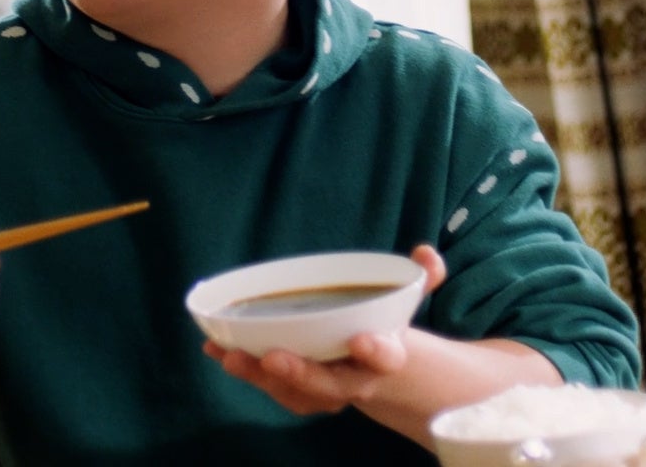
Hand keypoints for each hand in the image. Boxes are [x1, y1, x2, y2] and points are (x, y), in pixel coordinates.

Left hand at [203, 244, 446, 414]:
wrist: (384, 374)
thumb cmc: (388, 327)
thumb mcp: (407, 301)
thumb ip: (419, 277)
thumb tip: (426, 253)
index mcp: (386, 358)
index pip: (387, 359)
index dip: (376, 352)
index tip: (362, 340)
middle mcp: (356, 381)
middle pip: (329, 385)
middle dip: (301, 373)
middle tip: (273, 357)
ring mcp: (326, 390)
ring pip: (295, 392)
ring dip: (261, 377)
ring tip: (230, 356)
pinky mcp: (301, 391)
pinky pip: (274, 388)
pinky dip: (248, 372)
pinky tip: (219, 351)